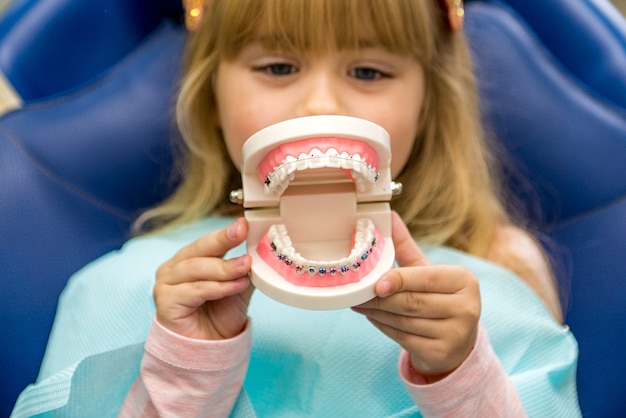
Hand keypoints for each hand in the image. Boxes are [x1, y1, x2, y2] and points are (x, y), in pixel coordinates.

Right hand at [154, 217, 252, 339]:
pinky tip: (236, 286)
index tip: (243, 224)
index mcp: (189, 260)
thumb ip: (245, 268)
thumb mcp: (238, 287)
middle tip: (242, 232)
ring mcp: (166, 284)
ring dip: (225, 268)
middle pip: (199, 250)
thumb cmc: (220, 317)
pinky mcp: (165, 301)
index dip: (225, 233)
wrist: (210, 350)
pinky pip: (195, 289)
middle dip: (223, 241)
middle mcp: (174, 268)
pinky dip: (218, 287)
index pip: (207, 242)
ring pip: (197, 268)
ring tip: (246, 267)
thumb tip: (261, 249)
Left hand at [353, 212, 480, 380]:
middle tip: (357, 292)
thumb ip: (407, 247)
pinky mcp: (442, 354)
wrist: (458, 343)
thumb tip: (390, 215)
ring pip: (403, 321)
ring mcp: (456, 334)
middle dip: (379, 298)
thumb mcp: (428, 272)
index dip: (398, 280)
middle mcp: (467, 307)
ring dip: (376, 312)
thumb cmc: (439, 299)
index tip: (375, 283)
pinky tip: (372, 317)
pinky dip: (383, 326)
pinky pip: (402, 338)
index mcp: (464, 280)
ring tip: (359, 303)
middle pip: (411, 302)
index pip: (425, 278)